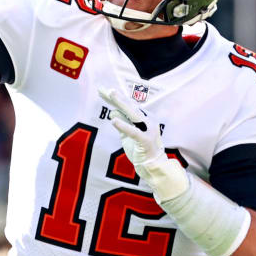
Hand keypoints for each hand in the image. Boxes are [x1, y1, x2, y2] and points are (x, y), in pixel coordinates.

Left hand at [98, 87, 189, 201]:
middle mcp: (146, 121)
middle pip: (129, 106)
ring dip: (121, 104)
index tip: (101, 91)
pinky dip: (123, 126)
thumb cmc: (141, 149)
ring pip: (133, 114)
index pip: (126, 106)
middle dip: (116, 97)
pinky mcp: (146, 140)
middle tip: (104, 89)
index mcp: (142, 119)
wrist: (154, 166)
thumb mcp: (127, 136)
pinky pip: (133, 131)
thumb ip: (121, 125)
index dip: (113, 99)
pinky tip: (113, 121)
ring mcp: (147, 130)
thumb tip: (113, 113)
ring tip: (111, 94)